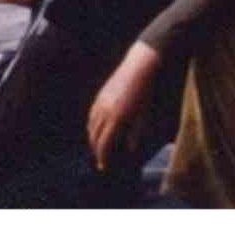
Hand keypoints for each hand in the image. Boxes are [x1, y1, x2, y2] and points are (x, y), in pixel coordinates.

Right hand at [86, 41, 161, 169]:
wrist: (138, 69)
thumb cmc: (144, 92)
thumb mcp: (143, 115)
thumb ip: (135, 133)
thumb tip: (130, 148)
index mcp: (116, 119)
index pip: (104, 144)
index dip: (102, 157)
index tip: (103, 166)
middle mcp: (105, 113)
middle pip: (94, 137)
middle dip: (96, 149)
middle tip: (101, 158)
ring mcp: (100, 103)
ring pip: (90, 126)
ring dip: (93, 138)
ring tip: (98, 145)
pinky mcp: (99, 96)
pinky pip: (91, 115)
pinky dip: (92, 126)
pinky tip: (97, 129)